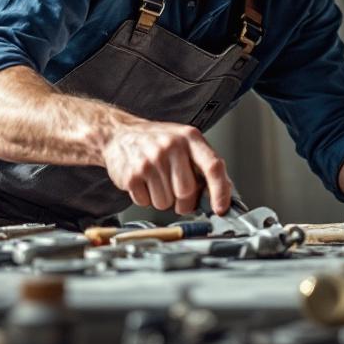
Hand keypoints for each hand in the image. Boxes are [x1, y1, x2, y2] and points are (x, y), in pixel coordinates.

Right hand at [100, 118, 231, 214]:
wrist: (118, 134)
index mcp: (190, 138)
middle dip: (184, 202)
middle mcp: (171, 146)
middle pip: (187, 192)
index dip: (220, 191)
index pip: (213, 167)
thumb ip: (205, 165)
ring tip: (157, 182)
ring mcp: (150, 160)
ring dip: (163, 200)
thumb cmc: (157, 141)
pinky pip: (146, 202)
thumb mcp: (185, 143)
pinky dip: (146, 198)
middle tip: (177, 193)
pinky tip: (144, 182)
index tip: (221, 209)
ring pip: (165, 202)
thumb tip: (224, 193)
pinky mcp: (131, 174)